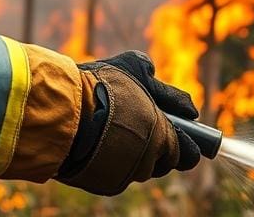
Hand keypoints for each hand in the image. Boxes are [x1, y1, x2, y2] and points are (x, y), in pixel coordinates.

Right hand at [57, 51, 201, 195]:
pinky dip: (113, 158)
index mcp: (163, 137)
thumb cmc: (102, 87)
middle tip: (141, 123)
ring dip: (134, 150)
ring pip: (139, 166)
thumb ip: (160, 85)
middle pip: (162, 161)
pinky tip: (100, 140)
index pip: (187, 154)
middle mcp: (148, 162)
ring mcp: (126, 175)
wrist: (65, 111)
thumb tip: (188, 107)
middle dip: (157, 144)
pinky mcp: (106, 184)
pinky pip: (118, 172)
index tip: (180, 133)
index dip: (185, 142)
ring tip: (114, 127)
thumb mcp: (134, 69)